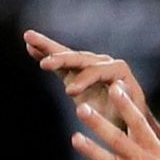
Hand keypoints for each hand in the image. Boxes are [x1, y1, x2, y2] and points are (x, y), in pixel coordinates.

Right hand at [24, 29, 157, 138]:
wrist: (126, 122)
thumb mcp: (129, 113)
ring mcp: (89, 66)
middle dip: (64, 60)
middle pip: (82, 58)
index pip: (100, 71)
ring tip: (29, 37)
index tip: (70, 92)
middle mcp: (105, 64)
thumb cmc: (129, 120)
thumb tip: (116, 84)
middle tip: (46, 64)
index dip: (86, 79)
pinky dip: (45, 53)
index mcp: (119, 71)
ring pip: (67, 55)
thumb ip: (125, 99)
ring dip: (48, 47)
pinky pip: (59, 62)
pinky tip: (29, 44)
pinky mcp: (75, 73)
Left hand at [72, 84, 159, 159]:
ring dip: (93, 149)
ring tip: (75, 138)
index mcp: (157, 149)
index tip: (115, 86)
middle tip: (82, 108)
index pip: (139, 121)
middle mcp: (147, 159)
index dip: (126, 104)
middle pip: (119, 137)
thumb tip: (151, 135)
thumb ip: (159, 148)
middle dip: (99, 123)